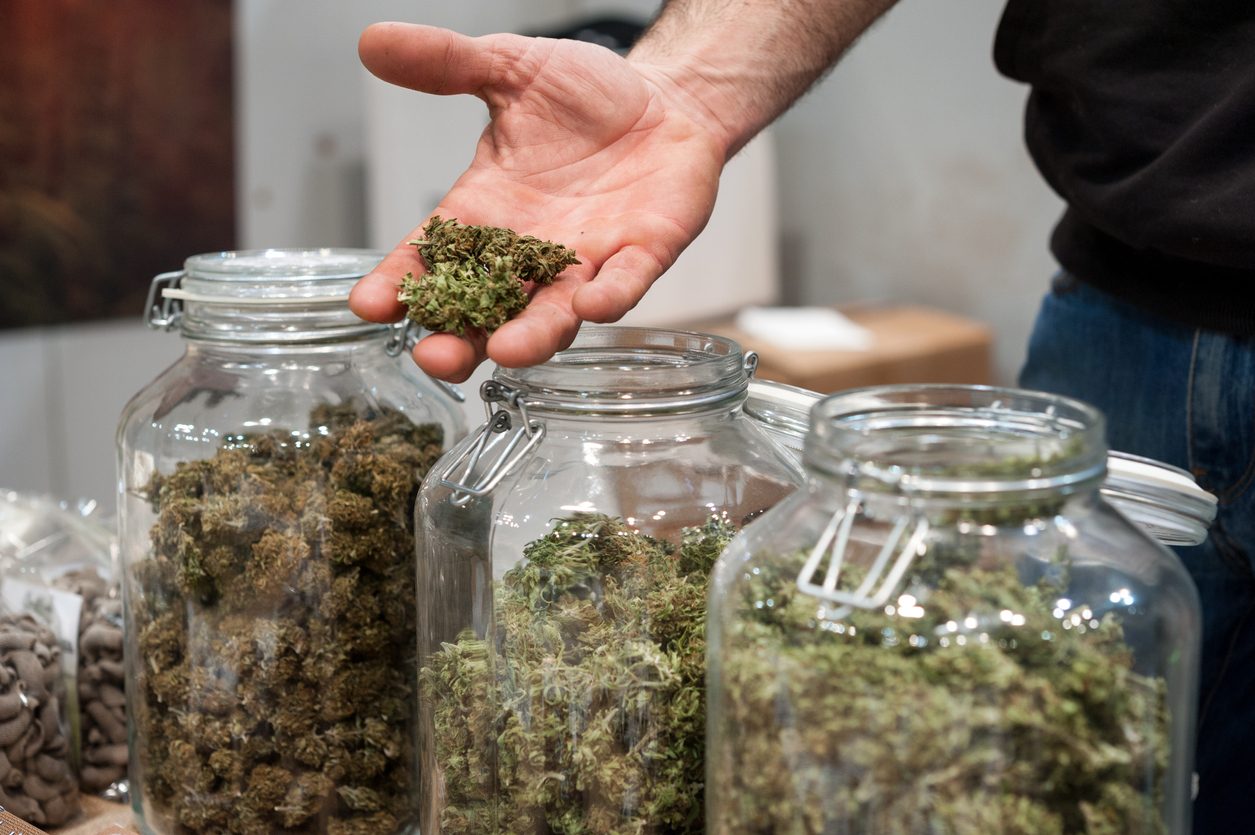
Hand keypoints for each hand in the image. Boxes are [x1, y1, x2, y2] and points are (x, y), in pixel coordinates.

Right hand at [349, 22, 727, 381]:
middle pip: (486, 309)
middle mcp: (531, 250)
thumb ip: (446, 64)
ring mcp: (588, 258)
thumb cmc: (584, 96)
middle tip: (434, 358)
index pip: (433, 255)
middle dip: (461, 338)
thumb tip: (373, 42)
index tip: (371, 306)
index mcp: (488, 211)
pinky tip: (592, 305)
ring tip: (504, 350)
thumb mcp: (509, 70)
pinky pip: (626, 282)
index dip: (401, 281)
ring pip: (554, 312)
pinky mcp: (645, 251)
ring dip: (531, 336)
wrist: (664, 98)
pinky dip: (611, 297)